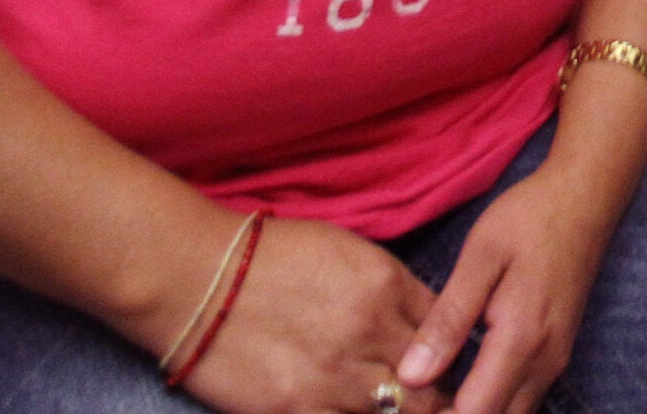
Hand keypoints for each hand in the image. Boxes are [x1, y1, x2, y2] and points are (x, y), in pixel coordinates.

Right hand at [180, 215, 451, 413]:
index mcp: (384, 284)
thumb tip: (422, 322)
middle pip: (436, 384)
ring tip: (402, 410)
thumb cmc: (265, 257)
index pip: (448, 330)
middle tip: (438, 402)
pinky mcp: (298, 410)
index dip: (453, 353)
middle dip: (442, 397)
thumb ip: (389, 287)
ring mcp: (335, 376)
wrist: (193, 276)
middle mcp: (369, 331)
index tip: (448, 365)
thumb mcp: (343, 250)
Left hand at [395, 161, 622, 413]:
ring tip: (432, 391)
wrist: (584, 199)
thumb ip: (447, 320)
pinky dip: (492, 401)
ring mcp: (555, 362)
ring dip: (473, 411)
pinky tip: (461, 380)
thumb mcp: (479, 258)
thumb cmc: (528, 219)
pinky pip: (522, 399)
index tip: (403, 398)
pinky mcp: (557, 355)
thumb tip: (410, 376)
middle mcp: (544, 364)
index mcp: (520, 341)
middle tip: (413, 395)